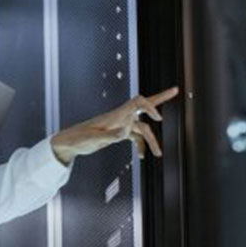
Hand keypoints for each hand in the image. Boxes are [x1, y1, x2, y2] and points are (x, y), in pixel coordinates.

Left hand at [50, 87, 179, 164]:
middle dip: (160, 98)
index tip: (158, 119)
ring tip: (158, 155)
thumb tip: (125, 133)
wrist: (69, 143)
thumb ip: (110, 136)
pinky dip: (140, 146)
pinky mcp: (117, 133)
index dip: (150, 106)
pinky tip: (141, 157)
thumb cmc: (79, 139)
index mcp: (116, 114)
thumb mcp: (94, 139)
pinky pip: (135, 137)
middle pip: (144, 105)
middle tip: (176, 90)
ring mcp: (120, 125)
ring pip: (142, 128)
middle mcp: (120, 117)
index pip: (137, 102)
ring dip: (151, 141)